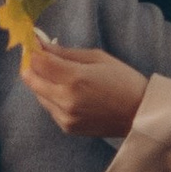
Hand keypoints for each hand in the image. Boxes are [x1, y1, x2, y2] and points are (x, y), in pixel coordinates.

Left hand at [17, 37, 148, 142]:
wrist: (139, 114)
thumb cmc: (123, 81)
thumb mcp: (97, 58)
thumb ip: (65, 53)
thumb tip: (41, 45)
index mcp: (74, 78)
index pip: (38, 62)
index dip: (33, 50)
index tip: (35, 43)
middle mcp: (65, 99)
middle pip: (31, 79)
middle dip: (32, 66)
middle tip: (42, 58)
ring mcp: (65, 116)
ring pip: (38, 94)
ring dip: (42, 82)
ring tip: (61, 76)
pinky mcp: (67, 127)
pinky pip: (49, 107)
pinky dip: (52, 97)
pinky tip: (69, 92)